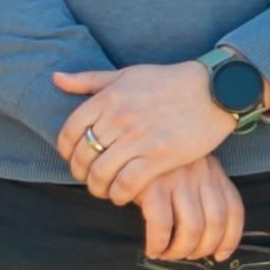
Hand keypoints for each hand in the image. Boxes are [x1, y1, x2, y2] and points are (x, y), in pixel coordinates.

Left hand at [53, 63, 234, 201]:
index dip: (66, 151)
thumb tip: (56, 78)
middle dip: (81, 173)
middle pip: (83, 156)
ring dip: (98, 188)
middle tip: (90, 178)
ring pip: (101, 174)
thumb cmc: (168, 82)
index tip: (74, 158)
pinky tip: (123, 195)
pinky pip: (127, 184)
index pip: (70, 131)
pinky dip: (119, 195)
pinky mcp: (159, 156)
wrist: (213, 90)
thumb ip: (89, 80)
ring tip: (105, 190)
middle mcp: (120, 118)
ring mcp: (139, 138)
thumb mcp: (126, 74)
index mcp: (108, 97)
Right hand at [131, 157, 246, 266]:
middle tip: (187, 255)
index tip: (220, 255)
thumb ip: (200, 194)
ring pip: (193, 228)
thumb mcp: (188, 170)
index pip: (233, 209)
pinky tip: (153, 249)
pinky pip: (162, 225)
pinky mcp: (153, 185)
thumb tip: (205, 238)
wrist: (124, 144)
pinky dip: (159, 244)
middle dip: (203, 248)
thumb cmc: (156, 164)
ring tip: (168, 254)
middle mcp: (201, 174)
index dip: (230, 238)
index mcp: (213, 171)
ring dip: (182, 250)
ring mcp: (178, 179)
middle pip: (216, 222)